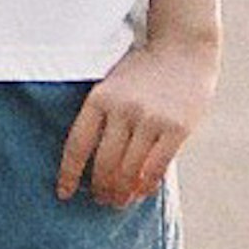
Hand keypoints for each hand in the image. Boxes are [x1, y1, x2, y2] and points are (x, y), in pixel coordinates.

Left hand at [56, 29, 219, 206]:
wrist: (184, 47)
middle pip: (103, 164)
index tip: (64, 193)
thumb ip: (101, 116)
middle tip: (101, 199)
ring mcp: (151, 119)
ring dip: (121, 193)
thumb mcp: (112, 84)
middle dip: (100, 188)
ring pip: (129, 171)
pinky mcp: (177, 128)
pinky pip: (156, 169)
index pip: (77, 145)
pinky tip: (141, 192)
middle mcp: (123, 109)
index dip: (68, 174)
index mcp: (100, 98)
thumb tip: (89, 163)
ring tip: (118, 201)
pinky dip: (146, 186)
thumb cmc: (144, 70)